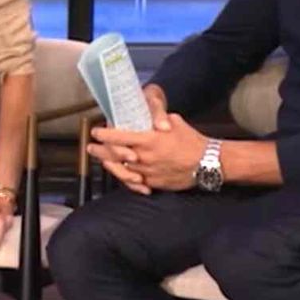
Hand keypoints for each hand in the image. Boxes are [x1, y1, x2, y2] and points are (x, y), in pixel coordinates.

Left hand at [89, 110, 207, 193]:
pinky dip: (125, 178)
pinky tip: (119, 173)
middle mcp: (145, 156)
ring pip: (121, 170)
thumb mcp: (175, 122)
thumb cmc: (192, 140)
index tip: (96, 132)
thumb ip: (157, 120)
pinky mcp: (154, 183)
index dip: (104, 135)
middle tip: (91, 148)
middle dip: (99, 151)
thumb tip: (148, 116)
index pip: (118, 136)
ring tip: (102, 160)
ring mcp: (148, 172)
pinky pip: (134, 182)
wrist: (208, 162)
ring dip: (109, 165)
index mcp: (149, 139)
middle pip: (114, 155)